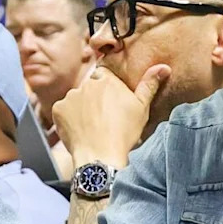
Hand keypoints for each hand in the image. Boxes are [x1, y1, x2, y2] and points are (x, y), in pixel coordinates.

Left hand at [54, 63, 170, 168]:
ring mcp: (71, 96)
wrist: (100, 157)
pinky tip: (80, 130)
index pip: (104, 76)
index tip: (112, 104)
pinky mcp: (58, 109)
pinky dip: (69, 119)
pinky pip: (63, 111)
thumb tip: (164, 67)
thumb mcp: (141, 108)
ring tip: (92, 127)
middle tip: (103, 119)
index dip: (107, 89)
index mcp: (107, 80)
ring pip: (76, 99)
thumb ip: (149, 85)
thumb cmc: (124, 133)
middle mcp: (87, 83)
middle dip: (94, 99)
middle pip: (90, 88)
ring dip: (81, 109)